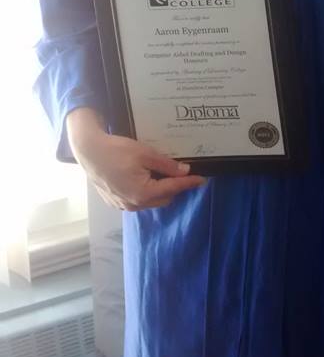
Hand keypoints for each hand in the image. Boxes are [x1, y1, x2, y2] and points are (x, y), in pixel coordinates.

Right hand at [66, 108, 205, 210]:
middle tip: (181, 173)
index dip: (188, 183)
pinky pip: (138, 201)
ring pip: (151, 201)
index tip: (202, 179)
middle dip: (174, 187)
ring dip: (160, 191)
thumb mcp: (145, 154)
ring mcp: (123, 205)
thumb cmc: (117, 150)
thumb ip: (166, 165)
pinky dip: (146, 192)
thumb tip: (185, 171)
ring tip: (163, 174)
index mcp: (143, 193)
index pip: (173, 189)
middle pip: (164, 198)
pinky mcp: (115, 202)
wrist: (89, 152)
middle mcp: (134, 204)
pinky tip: (145, 178)